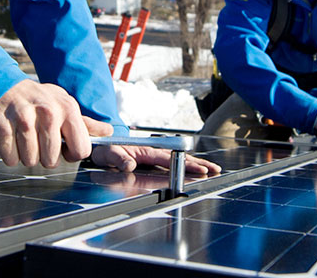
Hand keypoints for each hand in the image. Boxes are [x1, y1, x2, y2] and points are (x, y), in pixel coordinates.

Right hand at [0, 80, 112, 167]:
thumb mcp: (64, 105)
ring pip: (30, 161)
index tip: (63, 146)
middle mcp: (47, 112)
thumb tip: (108, 131)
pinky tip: (11, 139)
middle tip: (39, 141)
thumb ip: (86, 123)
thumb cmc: (38, 100)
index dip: (71, 153)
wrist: (4, 88)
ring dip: (26, 155)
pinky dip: (10, 155)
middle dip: (45, 156)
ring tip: (24, 138)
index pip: (81, 150)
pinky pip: (11, 159)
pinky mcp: (2, 127)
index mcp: (67, 108)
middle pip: (52, 160)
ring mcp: (23, 119)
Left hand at [90, 144, 221, 174]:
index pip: (171, 159)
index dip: (187, 165)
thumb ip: (118, 159)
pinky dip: (187, 165)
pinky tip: (197, 170)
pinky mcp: (153, 160)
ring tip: (212, 169)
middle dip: (199, 164)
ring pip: (180, 160)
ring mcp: (155, 156)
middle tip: (216, 170)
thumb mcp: (107, 154)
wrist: (100, 145)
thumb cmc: (104, 149)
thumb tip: (130, 165)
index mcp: (147, 151)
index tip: (200, 170)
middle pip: (181, 158)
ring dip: (197, 164)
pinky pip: (173, 162)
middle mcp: (154, 152)